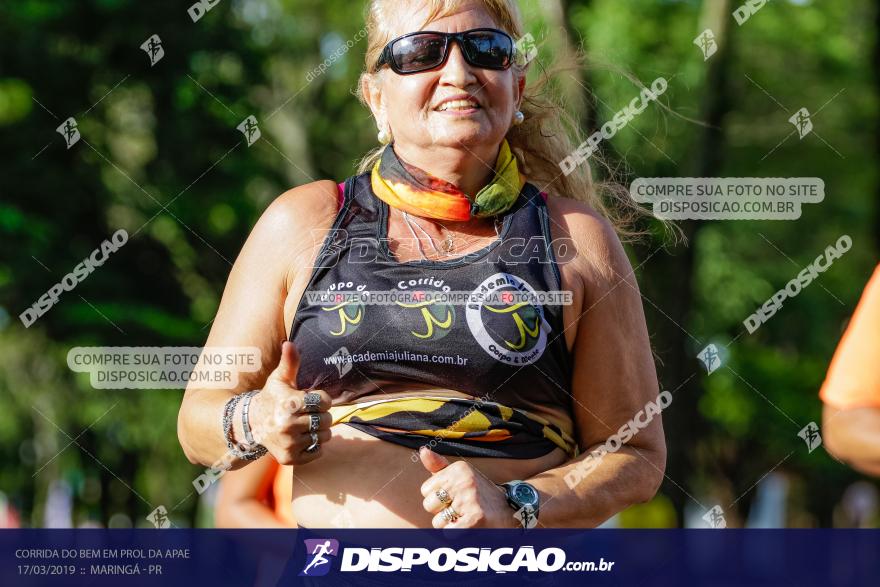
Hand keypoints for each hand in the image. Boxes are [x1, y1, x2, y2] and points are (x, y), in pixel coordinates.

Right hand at [247, 341, 331, 464]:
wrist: (251, 425)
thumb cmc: (271, 398)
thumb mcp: (279, 379)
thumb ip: (289, 362)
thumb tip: (290, 343)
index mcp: (289, 403)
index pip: (324, 401)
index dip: (322, 399)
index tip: (313, 399)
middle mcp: (288, 425)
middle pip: (327, 419)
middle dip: (322, 415)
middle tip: (311, 413)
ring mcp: (289, 443)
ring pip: (324, 436)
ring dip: (320, 430)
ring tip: (307, 425)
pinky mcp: (289, 458)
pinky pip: (317, 452)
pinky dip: (315, 446)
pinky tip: (303, 438)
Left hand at [418, 447, 517, 527]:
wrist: (509, 509)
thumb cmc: (478, 493)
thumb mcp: (460, 475)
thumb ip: (438, 466)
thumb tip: (423, 451)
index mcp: (458, 469)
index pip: (425, 490)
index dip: (437, 498)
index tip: (454, 497)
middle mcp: (463, 480)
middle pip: (428, 505)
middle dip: (441, 512)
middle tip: (460, 509)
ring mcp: (470, 499)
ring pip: (437, 522)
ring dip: (449, 525)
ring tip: (465, 517)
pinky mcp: (475, 518)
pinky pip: (448, 533)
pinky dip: (456, 535)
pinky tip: (469, 527)